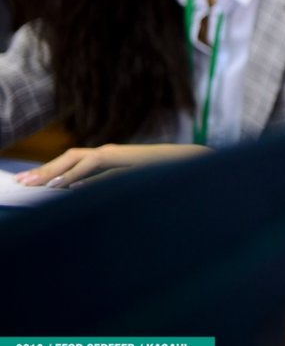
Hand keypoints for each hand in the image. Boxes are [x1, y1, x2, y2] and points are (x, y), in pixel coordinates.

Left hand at [12, 144, 209, 188]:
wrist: (200, 167)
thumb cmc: (169, 179)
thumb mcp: (131, 186)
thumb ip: (107, 185)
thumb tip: (78, 191)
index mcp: (113, 162)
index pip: (75, 163)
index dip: (52, 172)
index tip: (31, 184)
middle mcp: (114, 154)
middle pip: (71, 157)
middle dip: (45, 170)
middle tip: (22, 184)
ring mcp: (122, 154)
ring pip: (81, 159)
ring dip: (56, 171)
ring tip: (36, 185)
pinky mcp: (130, 158)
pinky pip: (100, 165)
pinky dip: (81, 174)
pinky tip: (66, 184)